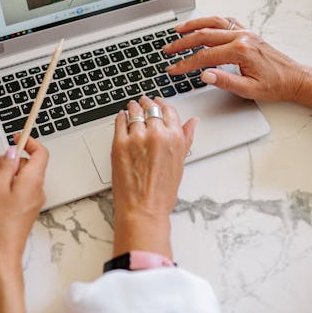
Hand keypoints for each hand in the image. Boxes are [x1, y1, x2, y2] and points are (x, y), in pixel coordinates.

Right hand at [0, 137, 48, 266]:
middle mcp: (35, 190)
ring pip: (13, 180)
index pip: (41, 152)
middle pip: (23, 165)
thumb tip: (12, 152)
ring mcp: (30, 202)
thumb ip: (5, 166)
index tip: (16, 136)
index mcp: (33, 181)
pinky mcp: (22, 211)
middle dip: (3, 164)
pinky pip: (11, 194)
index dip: (29, 142)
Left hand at [111, 96, 197, 257]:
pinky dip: (121, 117)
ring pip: (134, 111)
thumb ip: (186, 138)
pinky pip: (119, 121)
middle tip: (143, 103)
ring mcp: (136, 138)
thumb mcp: (180, 163)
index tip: (158, 102)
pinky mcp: (119, 143)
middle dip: (147, 104)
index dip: (162, 104)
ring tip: (132, 108)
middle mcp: (156, 134)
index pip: (169, 110)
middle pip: (150, 108)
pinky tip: (122, 118)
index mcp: (174, 138)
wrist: (142, 209)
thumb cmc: (162, 192)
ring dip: (133, 108)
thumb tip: (192, 123)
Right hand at [165, 16, 308, 102]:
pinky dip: (211, 21)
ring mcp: (245, 32)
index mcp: (240, 51)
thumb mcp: (249, 90)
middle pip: (204, 36)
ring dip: (194, 26)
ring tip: (178, 30)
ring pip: (213, 23)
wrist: (295, 78)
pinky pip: (226, 21)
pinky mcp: (248, 33)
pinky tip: (202, 24)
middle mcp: (242, 37)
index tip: (173, 69)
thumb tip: (204, 75)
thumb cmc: (275, 86)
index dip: (186, 64)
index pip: (205, 57)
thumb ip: (225, 82)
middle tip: (167, 49)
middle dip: (183, 43)